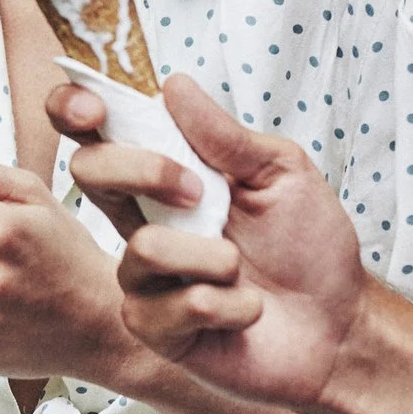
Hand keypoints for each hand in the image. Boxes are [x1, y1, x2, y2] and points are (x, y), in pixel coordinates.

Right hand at [55, 74, 369, 407]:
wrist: (341, 325)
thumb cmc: (311, 247)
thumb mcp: (281, 172)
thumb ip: (224, 134)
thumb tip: (172, 85)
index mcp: (162, 173)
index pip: (93, 131)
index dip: (71, 108)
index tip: (94, 108)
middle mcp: (141, 218)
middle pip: (88, 172)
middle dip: (144, 171)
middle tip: (198, 191)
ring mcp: (144, 276)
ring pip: (142, 249)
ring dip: (212, 257)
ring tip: (242, 270)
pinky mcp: (156, 328)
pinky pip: (170, 307)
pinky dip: (226, 305)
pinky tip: (246, 311)